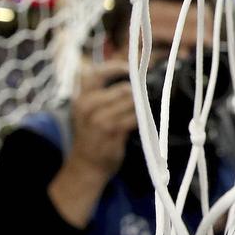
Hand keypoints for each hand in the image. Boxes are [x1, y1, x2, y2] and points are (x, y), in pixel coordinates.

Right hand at [48, 61, 137, 226]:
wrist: (85, 167)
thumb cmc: (92, 136)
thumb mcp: (90, 112)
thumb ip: (105, 95)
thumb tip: (134, 76)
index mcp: (81, 98)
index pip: (95, 74)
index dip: (115, 67)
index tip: (131, 67)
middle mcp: (88, 106)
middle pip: (124, 89)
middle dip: (140, 90)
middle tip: (153, 91)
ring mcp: (99, 119)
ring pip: (132, 101)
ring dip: (143, 105)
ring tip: (148, 107)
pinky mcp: (111, 131)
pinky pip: (135, 117)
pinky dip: (142, 118)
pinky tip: (143, 121)